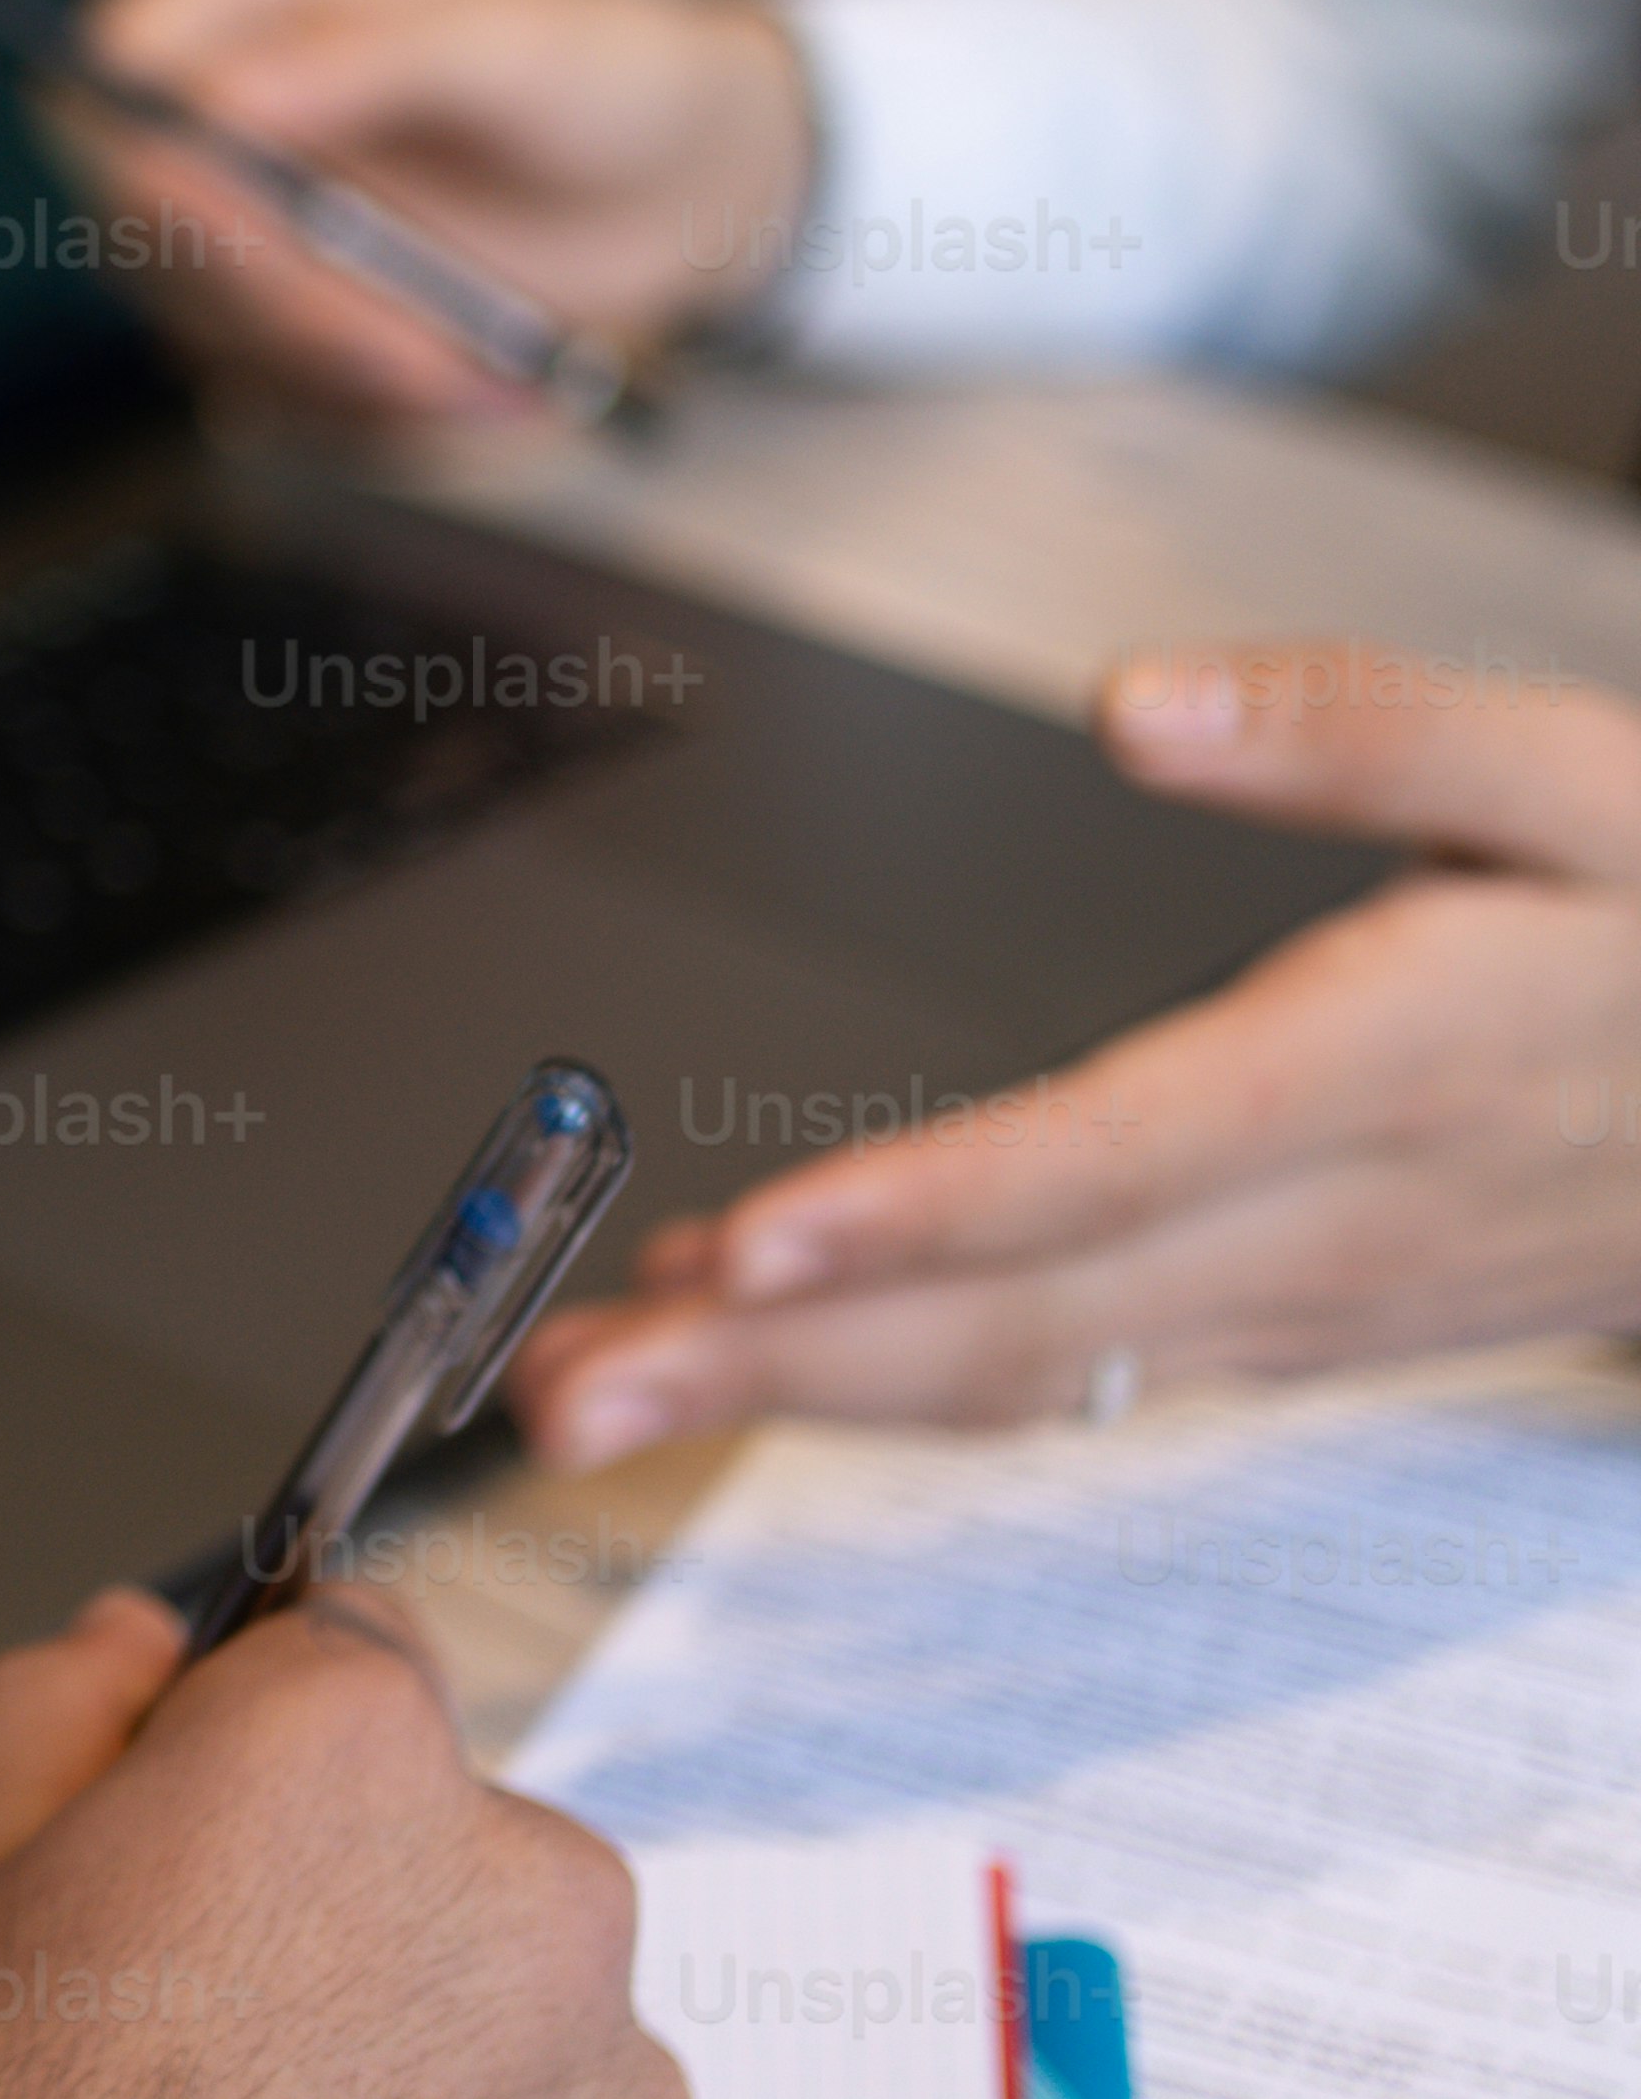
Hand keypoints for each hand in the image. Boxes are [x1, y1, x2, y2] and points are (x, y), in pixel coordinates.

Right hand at [0, 1586, 716, 2098]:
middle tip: (189, 2089)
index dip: (242, 1762)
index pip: (344, 1659)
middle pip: (447, 1862)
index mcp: (354, 1760)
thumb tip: (150, 1641)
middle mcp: (534, 1892)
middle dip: (344, 1936)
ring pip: (522, 2045)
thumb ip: (52, 1707)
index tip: (177, 1873)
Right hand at [55, 0, 809, 422]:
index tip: (256, 239)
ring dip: (343, 371)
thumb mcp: (511, 39)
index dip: (150, 172)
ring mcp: (242, 205)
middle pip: (143, 230)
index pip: (106, 80)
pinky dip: (370, 410)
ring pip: (204, 329)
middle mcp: (219, 89)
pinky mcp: (279, 301)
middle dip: (278, 304)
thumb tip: (208, 103)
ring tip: (476, 360)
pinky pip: (272, 390)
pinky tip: (467, 371)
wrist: (689, 179)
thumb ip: (358, 55)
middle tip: (410, 344)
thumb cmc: (614, 67)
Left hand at [515, 636, 1640, 1459]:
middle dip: (770, 1366)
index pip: (1111, 1164)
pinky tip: (770, 1343)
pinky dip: (903, 1374)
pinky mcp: (1287, 1326)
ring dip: (798, 1391)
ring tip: (599, 1387)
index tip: (750, 1245)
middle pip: (1013, 1321)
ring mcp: (1297, 1302)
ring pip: (1022, 1374)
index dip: (923, 1217)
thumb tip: (1140, 707)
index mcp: (1373, 1073)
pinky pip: (1069, 1373)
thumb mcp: (1580, 777)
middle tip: (558, 1389)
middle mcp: (1317, 1224)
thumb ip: (1356, 724)